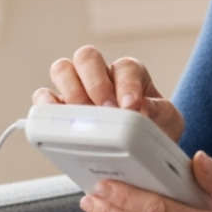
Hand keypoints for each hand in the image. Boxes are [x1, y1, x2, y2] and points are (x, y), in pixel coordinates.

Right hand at [33, 45, 184, 143]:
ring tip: (82, 117)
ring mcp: (76, 89)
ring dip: (70, 90)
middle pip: (87, 56)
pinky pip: (43, 98)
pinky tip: (59, 124)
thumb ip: (161, 113)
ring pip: (62, 69)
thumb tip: (143, 108)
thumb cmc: (154, 132)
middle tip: (105, 109)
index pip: (125, 67)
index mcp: (129, 74)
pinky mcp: (57, 109)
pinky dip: (47, 107)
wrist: (138, 155)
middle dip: (95, 82)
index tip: (131, 106)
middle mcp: (100, 75)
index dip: (127, 84)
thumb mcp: (168, 123)